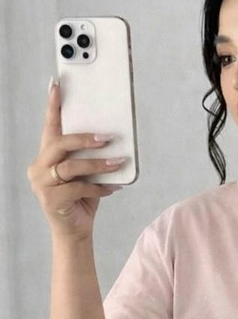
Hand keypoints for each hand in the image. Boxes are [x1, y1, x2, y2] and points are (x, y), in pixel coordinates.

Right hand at [27, 80, 122, 240]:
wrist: (74, 232)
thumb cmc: (80, 200)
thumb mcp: (85, 175)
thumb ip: (89, 158)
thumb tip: (111, 141)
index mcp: (46, 156)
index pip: (49, 127)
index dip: (52, 106)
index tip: (57, 86)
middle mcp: (39, 167)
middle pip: (60, 144)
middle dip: (84, 139)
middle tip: (107, 138)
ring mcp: (42, 184)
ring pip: (71, 166)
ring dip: (98, 164)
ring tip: (118, 163)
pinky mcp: (51, 200)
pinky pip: (79, 188)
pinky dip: (99, 187)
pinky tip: (112, 187)